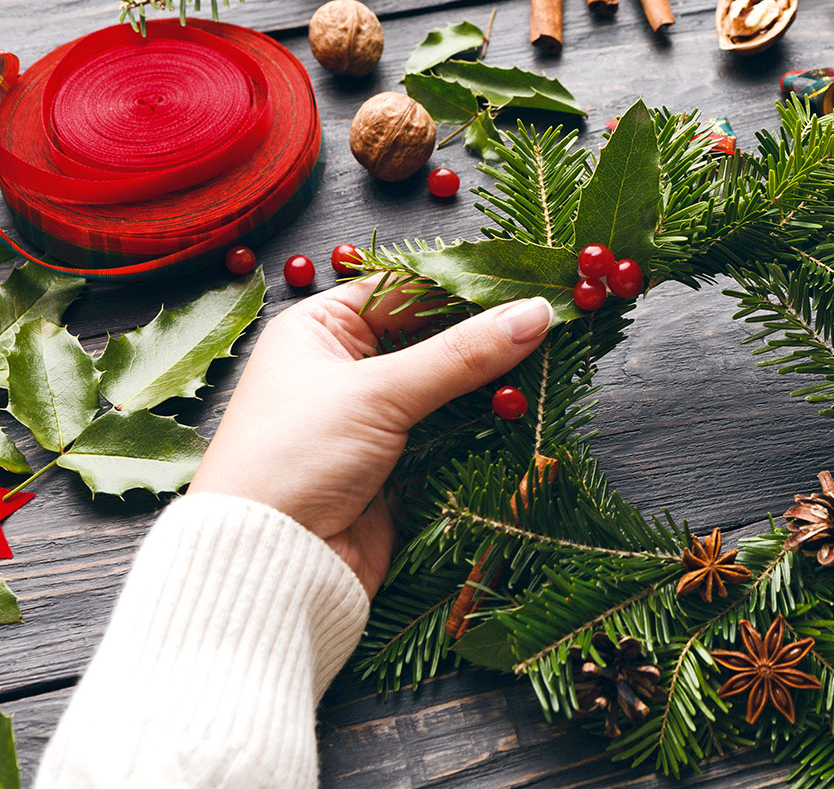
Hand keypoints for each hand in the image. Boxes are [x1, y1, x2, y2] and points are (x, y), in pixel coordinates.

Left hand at [188, 281, 552, 595]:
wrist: (268, 564)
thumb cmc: (293, 458)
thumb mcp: (377, 392)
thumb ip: (461, 354)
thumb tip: (534, 313)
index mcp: (320, 331)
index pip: (405, 290)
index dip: (464, 287)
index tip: (526, 284)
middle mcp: (345, 370)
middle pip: (433, 339)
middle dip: (487, 337)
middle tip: (551, 324)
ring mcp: (373, 421)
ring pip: (449, 389)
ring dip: (491, 385)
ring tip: (550, 364)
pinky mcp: (398, 468)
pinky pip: (453, 434)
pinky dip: (485, 427)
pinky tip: (525, 412)